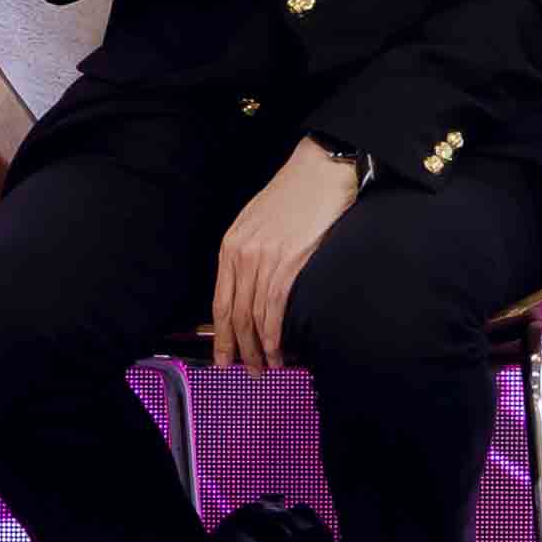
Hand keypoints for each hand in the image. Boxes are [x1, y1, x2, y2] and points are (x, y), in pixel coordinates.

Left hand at [209, 144, 362, 370]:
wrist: (321, 169)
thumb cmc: (295, 195)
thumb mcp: (258, 223)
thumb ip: (250, 255)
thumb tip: (253, 290)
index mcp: (231, 246)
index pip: (221, 302)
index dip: (221, 335)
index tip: (224, 357)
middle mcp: (242, 255)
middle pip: (235, 315)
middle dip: (239, 349)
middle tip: (249, 371)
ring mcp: (264, 260)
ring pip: (255, 317)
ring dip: (261, 348)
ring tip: (268, 367)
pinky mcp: (289, 262)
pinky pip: (276, 309)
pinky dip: (276, 336)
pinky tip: (280, 351)